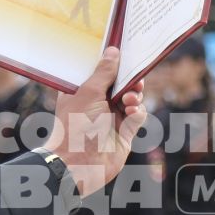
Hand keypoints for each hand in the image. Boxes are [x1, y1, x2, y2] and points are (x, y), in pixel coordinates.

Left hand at [45, 46, 148, 198]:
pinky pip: (138, 115)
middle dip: (129, 78)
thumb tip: (113, 51)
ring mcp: (111, 117)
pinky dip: (138, 111)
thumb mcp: (89, 93)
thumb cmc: (76, 127)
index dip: (111, 61)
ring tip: (129, 100)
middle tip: (134, 77)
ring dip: (134, 95)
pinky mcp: (124, 132)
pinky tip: (132, 113)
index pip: (99, 70)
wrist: (79, 165)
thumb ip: (104, 72)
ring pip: (132, 97)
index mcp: (82, 90)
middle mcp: (97, 102)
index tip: (125, 49)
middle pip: (120, 82)